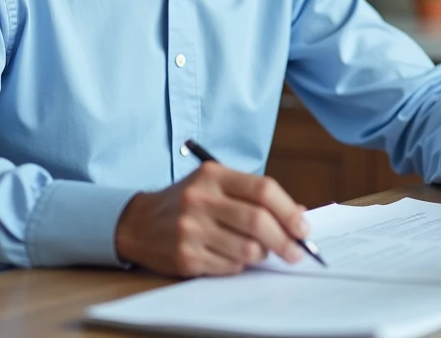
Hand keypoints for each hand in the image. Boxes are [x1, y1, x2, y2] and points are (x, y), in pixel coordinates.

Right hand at [114, 162, 308, 276]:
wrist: (137, 223)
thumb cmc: (187, 202)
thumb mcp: (217, 185)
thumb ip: (255, 195)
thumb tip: (299, 214)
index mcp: (213, 175)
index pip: (262, 190)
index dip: (288, 211)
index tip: (302, 227)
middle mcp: (200, 199)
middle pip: (258, 221)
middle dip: (284, 240)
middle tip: (296, 252)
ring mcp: (190, 229)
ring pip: (247, 249)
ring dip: (261, 254)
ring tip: (258, 251)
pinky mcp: (185, 256)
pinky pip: (229, 266)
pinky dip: (239, 264)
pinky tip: (232, 255)